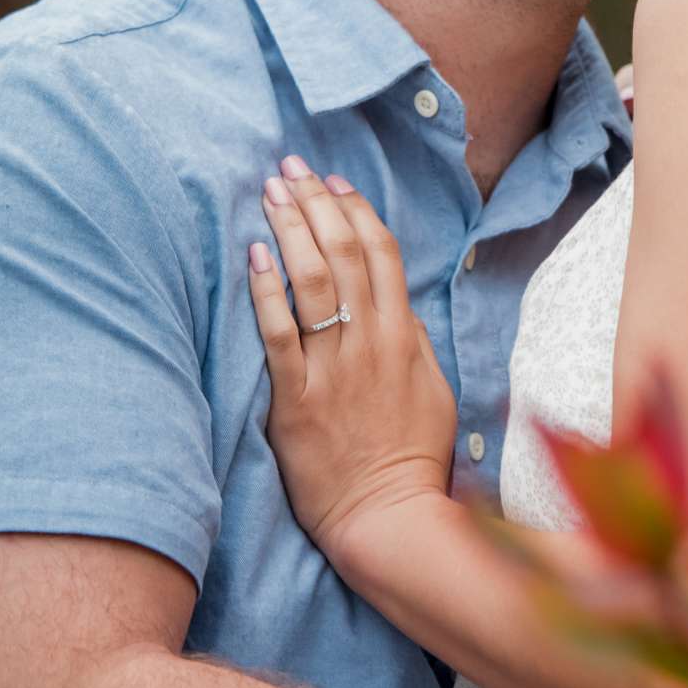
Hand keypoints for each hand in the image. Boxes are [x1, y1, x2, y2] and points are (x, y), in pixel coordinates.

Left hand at [247, 158, 458, 568]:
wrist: (389, 518)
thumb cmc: (413, 458)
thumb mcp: (432, 390)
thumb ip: (414, 340)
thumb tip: (396, 300)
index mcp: (405, 336)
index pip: (382, 255)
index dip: (357, 211)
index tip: (334, 182)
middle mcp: (371, 343)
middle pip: (345, 254)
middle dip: (316, 204)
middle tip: (290, 169)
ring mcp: (334, 370)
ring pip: (314, 282)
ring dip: (290, 230)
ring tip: (270, 193)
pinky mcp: (297, 401)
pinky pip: (279, 336)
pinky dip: (268, 291)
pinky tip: (254, 256)